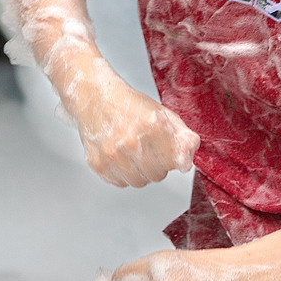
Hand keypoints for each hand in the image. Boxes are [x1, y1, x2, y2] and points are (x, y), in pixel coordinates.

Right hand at [63, 65, 197, 187]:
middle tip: (146, 148)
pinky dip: (122, 174)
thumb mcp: (163, 114)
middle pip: (158, 175)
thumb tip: (187, 164)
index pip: (176, 163)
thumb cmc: (128, 105)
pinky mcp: (98, 164)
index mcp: (154, 126)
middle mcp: (132, 142)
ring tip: (132, 153)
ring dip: (139, 171)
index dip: (172, 157)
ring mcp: (113, 155)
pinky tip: (119, 157)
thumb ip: (183, 138)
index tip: (166, 150)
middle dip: (156, 164)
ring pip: (139, 182)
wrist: (94, 98)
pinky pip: (120, 183)